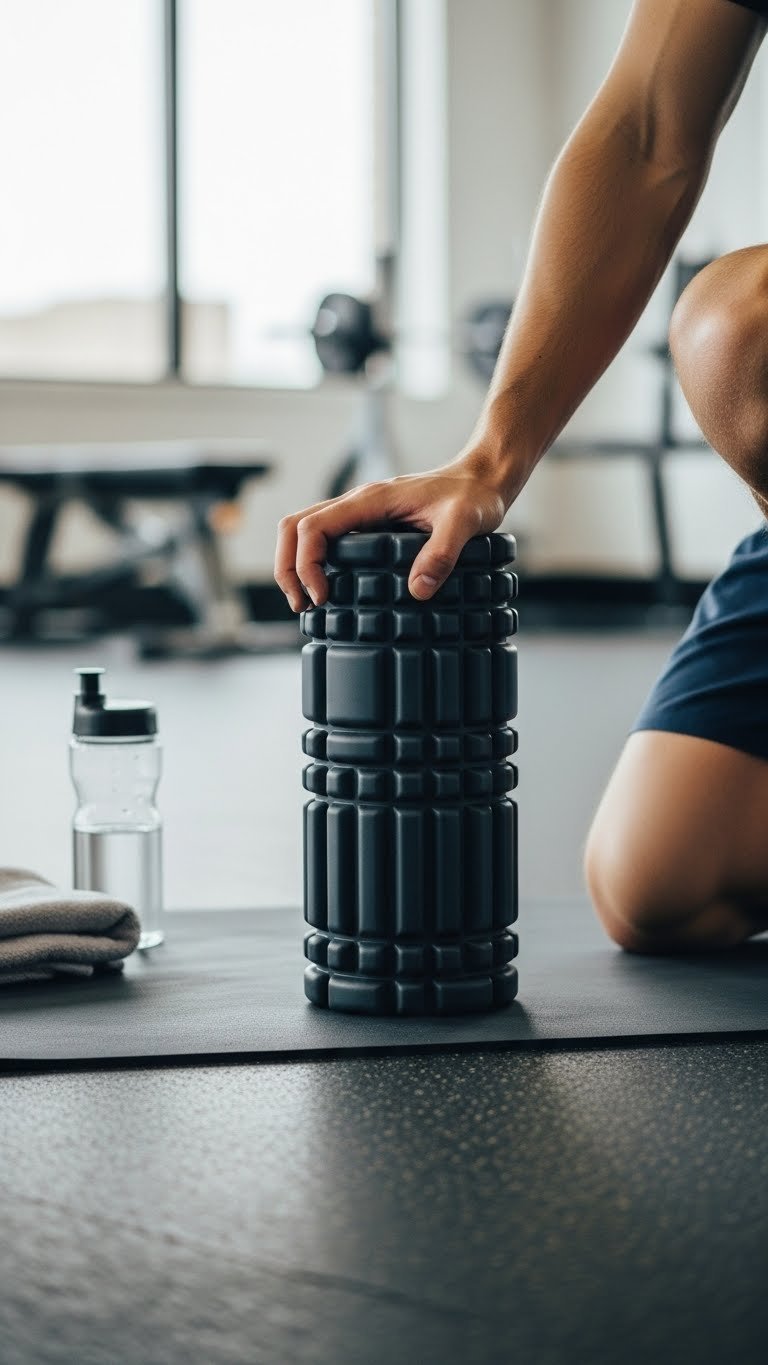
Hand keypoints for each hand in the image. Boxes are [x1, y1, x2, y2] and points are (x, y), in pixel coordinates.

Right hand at [274, 450, 513, 610]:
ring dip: (296, 565)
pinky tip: (330, 588)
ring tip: (309, 603)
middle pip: (294, 527)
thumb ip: (441, 553)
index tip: (323, 596)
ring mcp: (360, 513)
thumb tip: (417, 590)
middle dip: (289, 567)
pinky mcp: (368, 524)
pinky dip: (314, 562)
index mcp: (370, 500)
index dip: (306, 565)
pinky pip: (326, 538)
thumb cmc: (473, 496)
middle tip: (303, 605)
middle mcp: (357, 504)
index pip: (312, 527)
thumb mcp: (464, 523)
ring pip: (304, 531)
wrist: (483, 479)